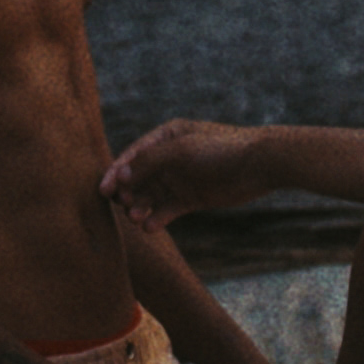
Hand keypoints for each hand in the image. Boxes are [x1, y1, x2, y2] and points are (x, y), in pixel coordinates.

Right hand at [100, 119, 265, 232]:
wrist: (259, 164)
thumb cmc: (221, 149)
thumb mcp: (182, 151)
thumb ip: (150, 162)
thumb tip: (121, 174)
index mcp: (166, 137)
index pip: (133, 155)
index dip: (116, 172)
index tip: (104, 190)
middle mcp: (170, 158)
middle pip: (138, 177)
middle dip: (127, 191)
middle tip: (123, 204)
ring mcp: (181, 179)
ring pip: (151, 195)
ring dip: (140, 207)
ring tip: (135, 218)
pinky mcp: (192, 198)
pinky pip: (168, 210)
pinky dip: (157, 218)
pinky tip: (149, 226)